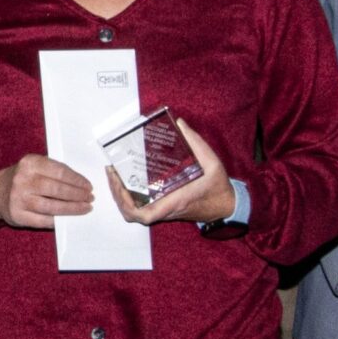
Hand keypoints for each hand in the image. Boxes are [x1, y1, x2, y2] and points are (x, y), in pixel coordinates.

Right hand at [0, 155, 94, 228]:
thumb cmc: (23, 178)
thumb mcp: (33, 166)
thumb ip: (53, 171)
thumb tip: (81, 184)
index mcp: (30, 163)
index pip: (60, 171)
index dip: (77, 180)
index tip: (88, 186)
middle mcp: (23, 179)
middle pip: (57, 189)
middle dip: (77, 195)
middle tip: (89, 198)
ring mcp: (19, 198)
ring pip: (52, 206)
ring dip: (72, 208)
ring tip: (85, 208)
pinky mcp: (18, 215)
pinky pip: (43, 220)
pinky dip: (58, 220)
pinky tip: (68, 219)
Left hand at [104, 119, 233, 228]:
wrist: (225, 205)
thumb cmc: (217, 186)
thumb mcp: (212, 162)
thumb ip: (196, 143)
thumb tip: (179, 124)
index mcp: (174, 201)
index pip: (145, 214)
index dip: (127, 204)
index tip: (120, 184)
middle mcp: (165, 209)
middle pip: (131, 213)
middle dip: (117, 195)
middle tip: (112, 172)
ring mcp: (163, 211)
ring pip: (134, 212)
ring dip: (121, 197)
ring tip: (115, 175)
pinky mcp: (164, 209)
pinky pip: (140, 208)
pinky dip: (129, 198)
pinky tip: (127, 180)